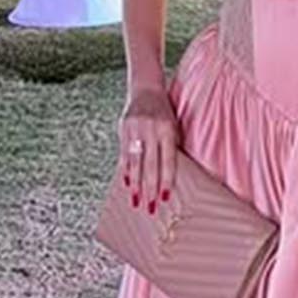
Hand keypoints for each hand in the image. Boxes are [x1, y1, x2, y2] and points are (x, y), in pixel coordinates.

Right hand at [118, 84, 178, 215]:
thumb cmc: (165, 114)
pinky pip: (124, 155)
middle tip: (150, 207)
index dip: (166, 181)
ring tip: (135, 201)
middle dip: (150, 188)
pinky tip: (126, 184)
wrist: (146, 90)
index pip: (167, 161)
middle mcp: (151, 130)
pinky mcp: (123, 130)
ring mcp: (135, 129)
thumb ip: (172, 149)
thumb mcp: (174, 127)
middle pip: (150, 165)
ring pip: (134, 162)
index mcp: (167, 130)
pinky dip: (125, 171)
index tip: (164, 198)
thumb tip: (172, 179)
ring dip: (135, 184)